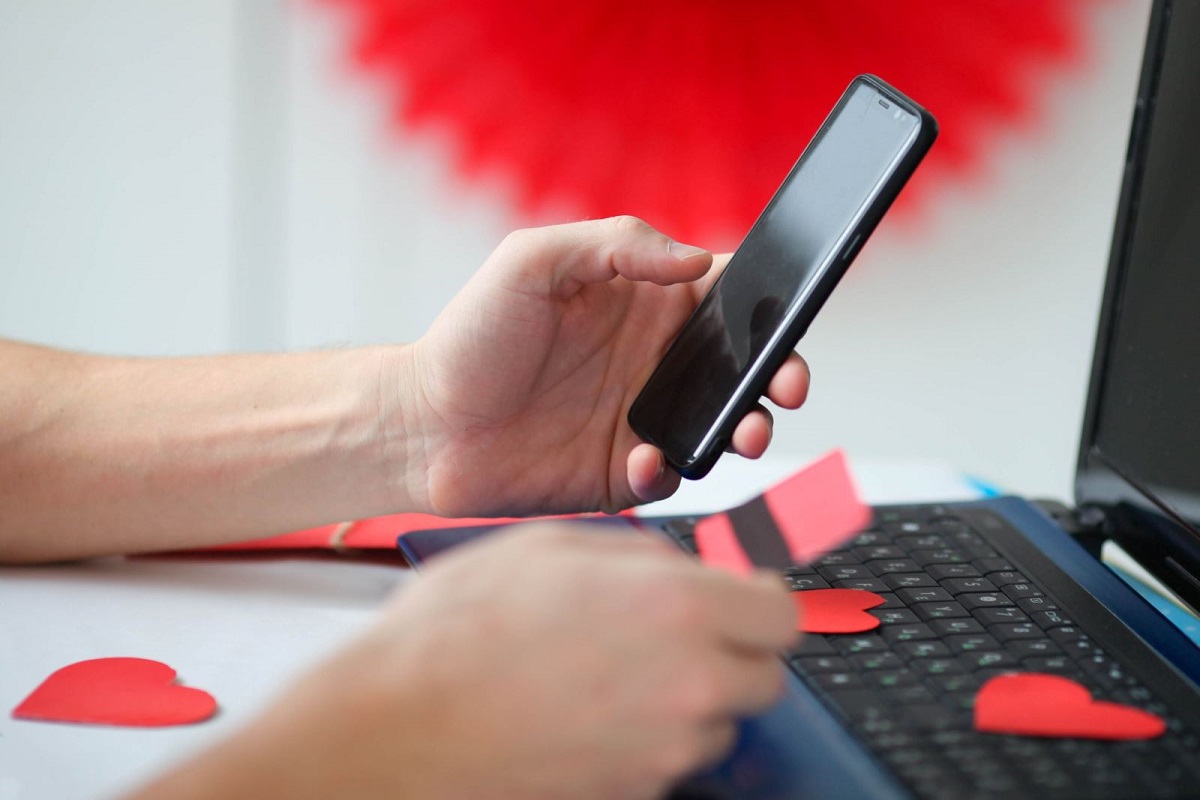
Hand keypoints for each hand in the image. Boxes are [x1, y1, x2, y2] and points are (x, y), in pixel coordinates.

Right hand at [186, 524, 796, 799]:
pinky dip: (645, 741)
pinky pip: (667, 763)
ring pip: (717, 724)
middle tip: (675, 637)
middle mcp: (688, 683)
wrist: (394, 729)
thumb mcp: (550, 546)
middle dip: (728, 653)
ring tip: (610, 676)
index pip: (780, 612)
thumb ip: (639, 554)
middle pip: (762, 676)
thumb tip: (680, 566)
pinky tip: (584, 714)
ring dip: (686, 701)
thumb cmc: (454, 635)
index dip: (756, 603)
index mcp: (678, 606)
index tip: (738, 603)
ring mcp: (663, 750)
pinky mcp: (633, 795)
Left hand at [395, 217, 810, 516]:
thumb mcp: (532, 261)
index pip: (723, 293)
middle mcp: (650, 358)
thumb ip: (616, 245)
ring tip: (741, 433)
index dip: (764, 303)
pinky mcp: (624, 470)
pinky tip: (644, 460)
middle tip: (786, 386)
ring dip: (745, 428)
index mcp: (639, 300)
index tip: (785, 318)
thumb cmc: (469, 337)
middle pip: (741, 363)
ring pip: (722, 423)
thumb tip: (695, 259)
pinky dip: (674, 469)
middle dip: (777, 375)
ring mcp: (641, 415)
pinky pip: (674, 472)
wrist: (421, 428)